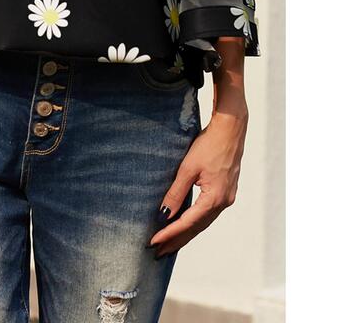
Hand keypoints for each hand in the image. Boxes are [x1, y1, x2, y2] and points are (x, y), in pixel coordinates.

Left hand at [149, 104, 247, 257]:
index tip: (153, 241)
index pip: (188, 223)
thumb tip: (164, 214)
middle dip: (176, 240)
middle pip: (196, 228)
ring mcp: (226, 198)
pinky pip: (207, 213)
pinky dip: (194, 222)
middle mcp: (223, 202)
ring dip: (185, 233)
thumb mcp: (188, 168)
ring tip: (168, 244)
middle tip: (157, 253)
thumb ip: (176, 193)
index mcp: (215, 199)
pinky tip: (184, 225)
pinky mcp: (225, 191)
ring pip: (202, 222)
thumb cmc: (209, 145)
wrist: (230, 129)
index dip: (169, 233)